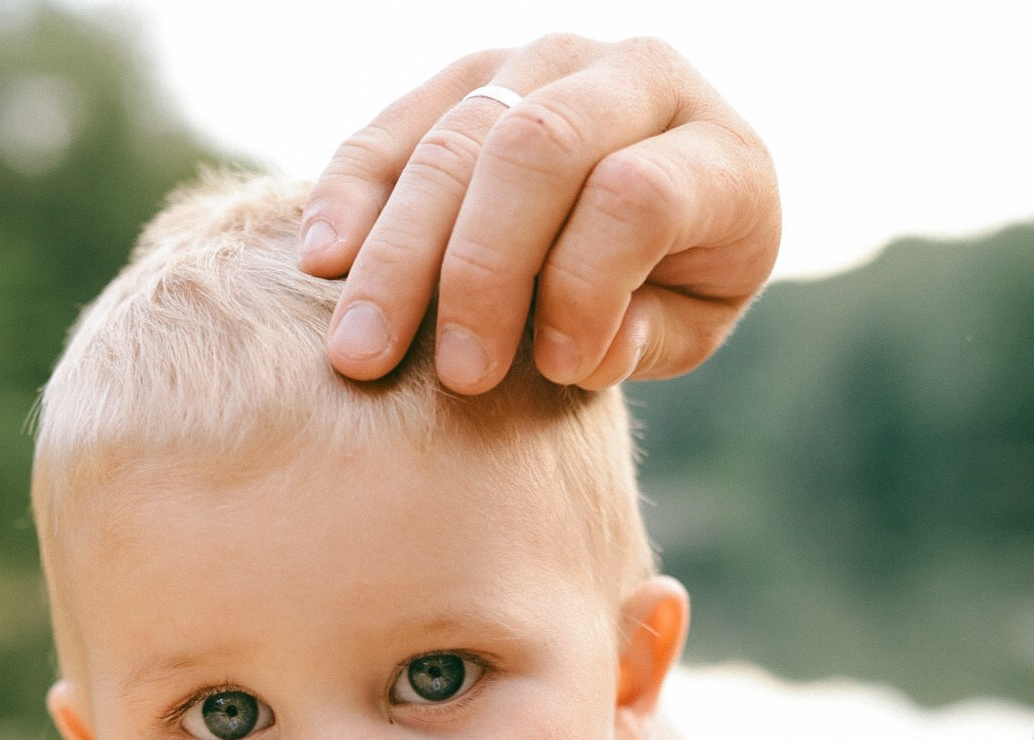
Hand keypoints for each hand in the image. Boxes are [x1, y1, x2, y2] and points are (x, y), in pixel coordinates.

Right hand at [298, 35, 779, 392]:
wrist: (665, 208)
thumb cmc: (677, 286)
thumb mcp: (691, 325)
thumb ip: (647, 337)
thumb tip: (577, 350)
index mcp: (717, 152)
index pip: (636, 195)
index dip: (589, 285)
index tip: (560, 371)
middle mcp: (636, 77)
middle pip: (535, 152)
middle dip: (483, 271)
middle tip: (456, 375)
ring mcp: (546, 64)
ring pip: (457, 138)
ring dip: (401, 253)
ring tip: (359, 354)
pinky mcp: (472, 75)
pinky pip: (395, 125)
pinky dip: (352, 193)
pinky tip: (322, 264)